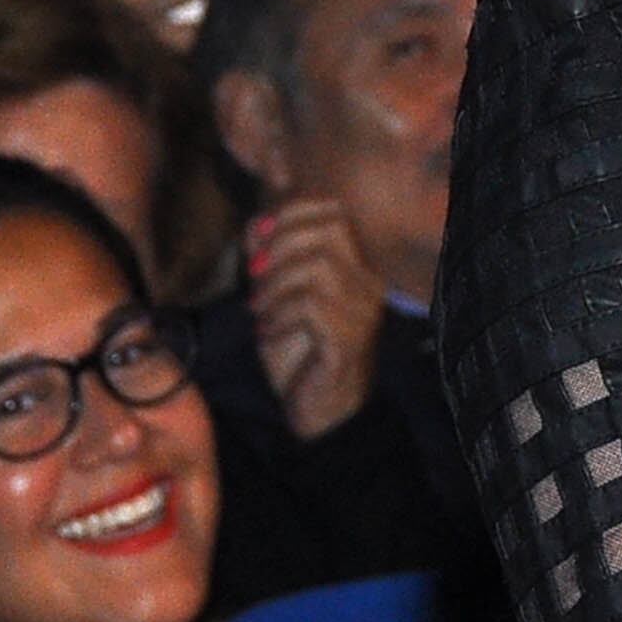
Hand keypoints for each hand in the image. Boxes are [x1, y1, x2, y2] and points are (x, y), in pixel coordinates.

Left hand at [246, 202, 387, 441]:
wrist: (320, 410)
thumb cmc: (299, 350)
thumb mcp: (280, 295)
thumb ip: (272, 259)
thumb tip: (255, 227)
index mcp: (356, 266)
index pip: (335, 213)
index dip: (291, 211)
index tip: (255, 235)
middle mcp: (368, 285)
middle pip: (330, 230)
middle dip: (281, 241)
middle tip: (254, 270)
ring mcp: (362, 313)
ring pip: (319, 268)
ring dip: (276, 283)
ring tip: (258, 306)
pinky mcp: (347, 341)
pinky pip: (311, 308)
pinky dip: (279, 314)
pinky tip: (266, 330)